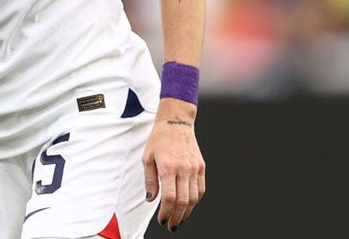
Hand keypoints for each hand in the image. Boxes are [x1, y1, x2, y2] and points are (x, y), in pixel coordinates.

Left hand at [143, 100, 205, 231]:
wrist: (176, 122)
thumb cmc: (159, 139)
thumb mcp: (147, 158)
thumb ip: (150, 180)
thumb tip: (151, 199)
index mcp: (168, 167)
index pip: (170, 197)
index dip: (166, 212)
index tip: (162, 220)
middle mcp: (184, 169)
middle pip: (183, 201)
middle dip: (177, 217)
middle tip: (172, 226)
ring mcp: (194, 168)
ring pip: (194, 197)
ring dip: (187, 212)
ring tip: (180, 219)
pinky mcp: (201, 167)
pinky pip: (200, 189)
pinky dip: (195, 200)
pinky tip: (188, 206)